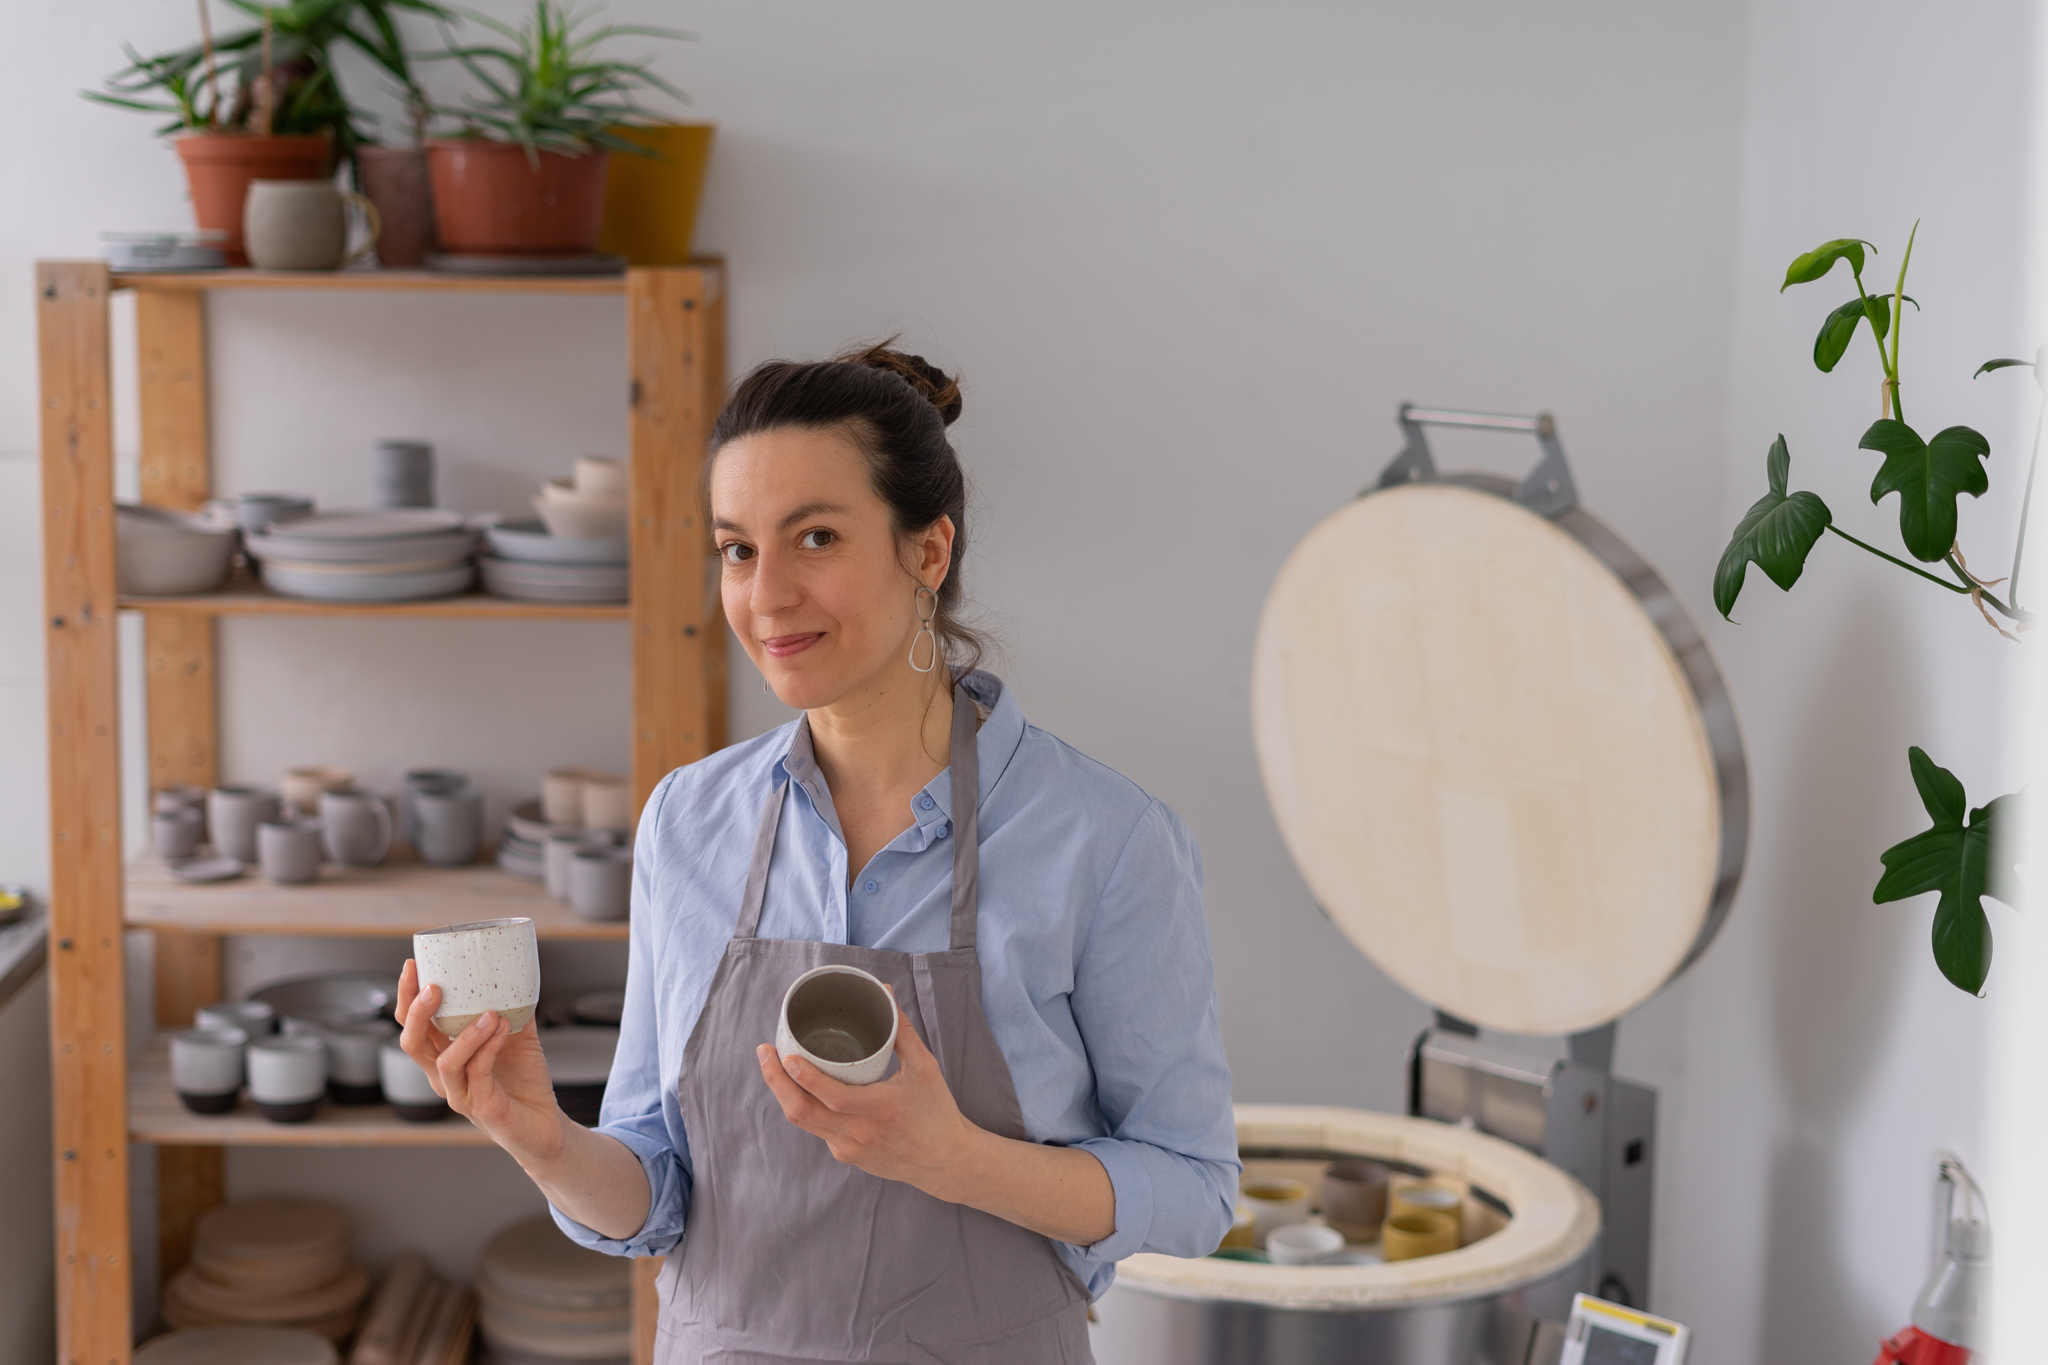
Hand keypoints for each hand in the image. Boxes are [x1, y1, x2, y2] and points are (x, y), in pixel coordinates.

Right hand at [397, 959, 564, 1168]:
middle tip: (434, 987)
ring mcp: (460, 1094)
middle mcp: (444, 1077)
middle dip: (417, 1013)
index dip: (406, 998)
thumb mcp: (516, 1037)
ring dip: (465, 1034)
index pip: (413, 1026)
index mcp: (444, 1057)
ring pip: (444, 1062)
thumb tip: (518, 972)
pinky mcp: (482, 1107)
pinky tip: (503, 1028)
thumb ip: (513, 1008)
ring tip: (488, 1013)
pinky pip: (478, 1073)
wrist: (544, 1125)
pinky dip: (489, 1048)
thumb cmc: (523, 1082)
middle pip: (412, 1044)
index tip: (412, 966)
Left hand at [755, 1001, 981, 1198]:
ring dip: (783, 1094)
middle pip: (803, 1112)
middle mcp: (861, 1133)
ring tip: (774, 1066)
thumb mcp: (925, 1067)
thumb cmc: (936, 1111)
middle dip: (776, 1082)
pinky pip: (817, 1129)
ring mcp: (850, 1148)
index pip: (833, 1096)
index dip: (804, 1077)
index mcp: (882, 1109)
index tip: (785, 1056)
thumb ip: (902, 1030)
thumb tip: (884, 994)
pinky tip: (801, 1088)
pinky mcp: (846, 1155)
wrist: (946, 1161)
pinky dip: (806, 1106)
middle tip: (764, 1053)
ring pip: (803, 1122)